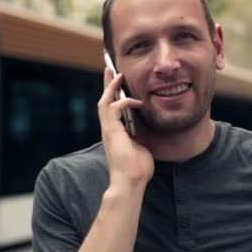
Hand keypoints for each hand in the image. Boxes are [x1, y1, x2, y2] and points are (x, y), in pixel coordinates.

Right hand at [98, 68, 153, 188]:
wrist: (130, 182)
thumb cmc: (137, 169)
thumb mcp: (141, 146)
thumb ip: (140, 136)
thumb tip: (147, 129)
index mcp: (115, 132)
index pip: (111, 108)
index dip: (113, 94)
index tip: (118, 81)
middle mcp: (108, 130)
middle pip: (104, 101)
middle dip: (107, 84)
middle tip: (110, 68)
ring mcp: (108, 130)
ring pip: (104, 102)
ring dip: (111, 87)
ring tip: (117, 74)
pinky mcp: (111, 132)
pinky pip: (114, 109)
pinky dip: (124, 102)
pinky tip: (136, 101)